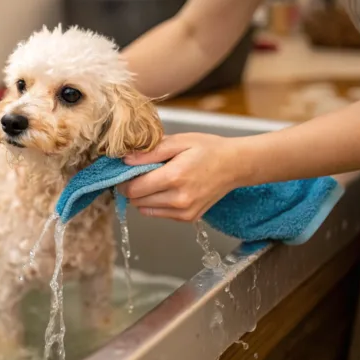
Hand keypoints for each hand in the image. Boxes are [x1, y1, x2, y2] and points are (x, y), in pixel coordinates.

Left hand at [117, 133, 246, 221]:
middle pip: (136, 201)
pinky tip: (167, 189)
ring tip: (156, 180)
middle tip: (141, 173)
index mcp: (174, 177)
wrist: (235, 165)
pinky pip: (159, 214)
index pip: (133, 189)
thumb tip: (125, 160)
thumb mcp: (179, 141)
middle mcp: (179, 199)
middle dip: (132, 187)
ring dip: (144, 196)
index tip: (126, 171)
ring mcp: (184, 212)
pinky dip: (156, 203)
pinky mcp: (188, 218)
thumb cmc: (208, 149)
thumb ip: (150, 152)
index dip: (124, 180)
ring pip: (145, 209)